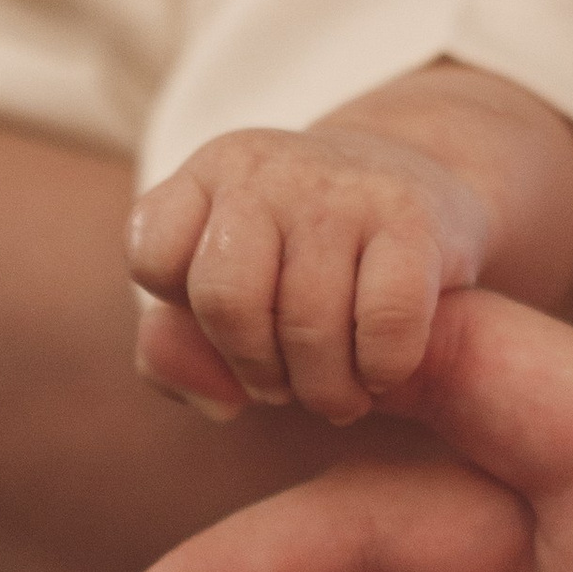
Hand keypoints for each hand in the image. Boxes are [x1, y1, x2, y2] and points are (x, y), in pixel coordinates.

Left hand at [126, 123, 490, 425]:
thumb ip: (175, 352)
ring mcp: (343, 187)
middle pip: (226, 300)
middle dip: (256, 371)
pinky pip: (386, 323)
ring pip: (309, 324)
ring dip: (324, 389)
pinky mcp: (415, 217)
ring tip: (337, 393)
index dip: (189, 318)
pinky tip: (383, 370)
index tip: (232, 329)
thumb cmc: (301, 261)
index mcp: (210, 173)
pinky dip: (382, 370)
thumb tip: (217, 402)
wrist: (419, 187)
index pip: (153, 256)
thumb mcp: (222, 294)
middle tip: (285, 386)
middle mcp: (269, 169)